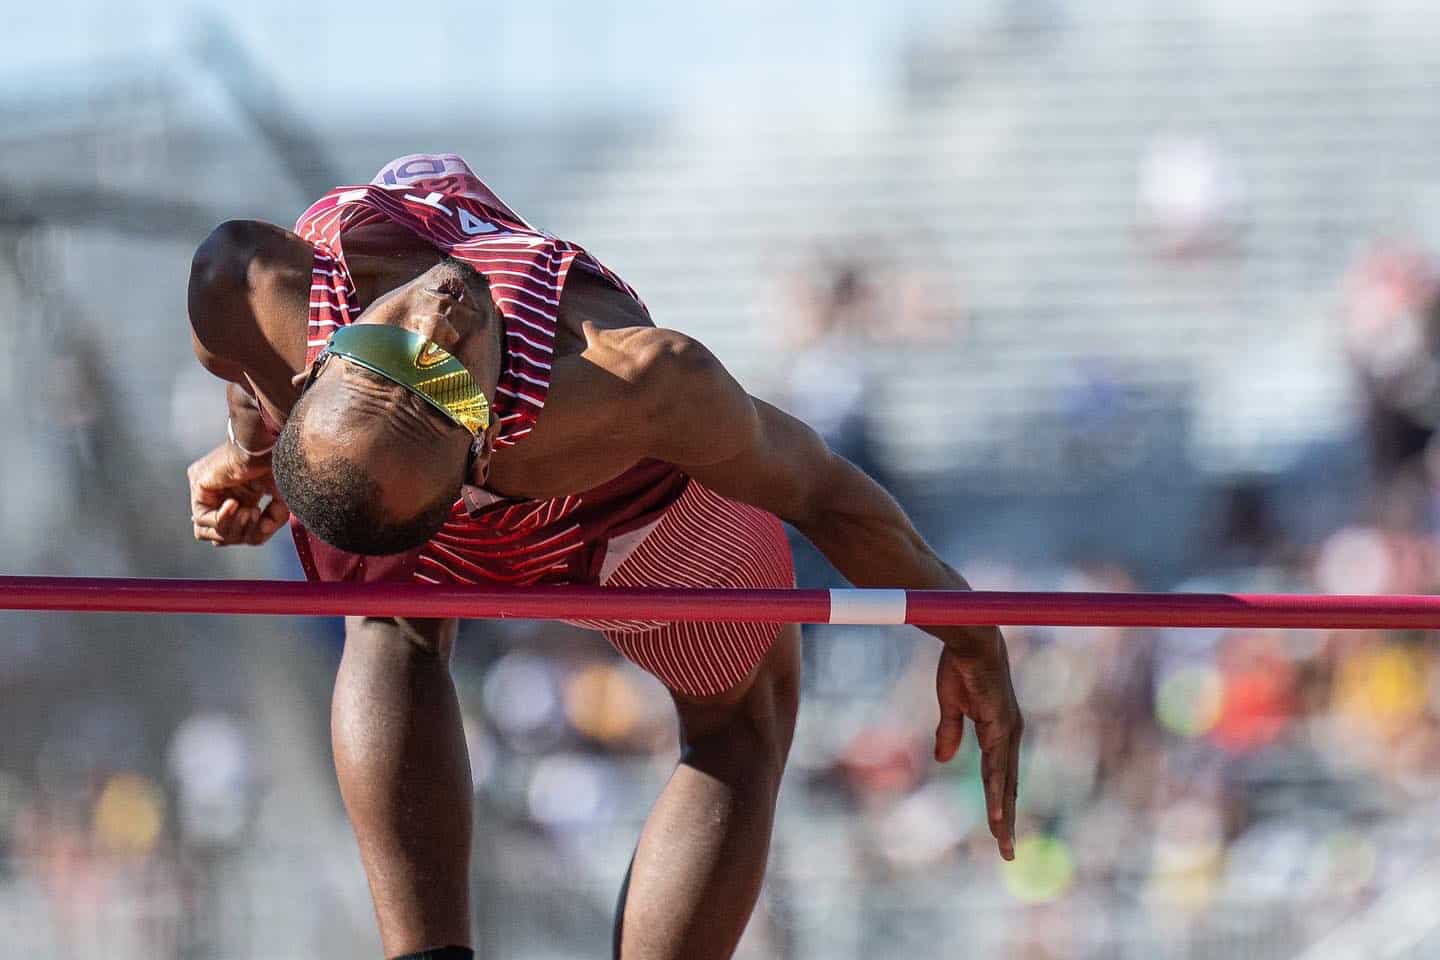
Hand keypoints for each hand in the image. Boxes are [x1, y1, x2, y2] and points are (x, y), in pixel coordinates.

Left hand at [187, 440, 289, 546]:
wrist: (267, 444)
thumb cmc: (278, 464)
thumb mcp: (281, 500)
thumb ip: (273, 520)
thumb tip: (263, 531)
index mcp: (241, 496)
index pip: (237, 532)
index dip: (254, 535)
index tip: (269, 523)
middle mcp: (221, 495)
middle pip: (224, 537)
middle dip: (244, 533)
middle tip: (257, 514)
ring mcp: (207, 491)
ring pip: (210, 533)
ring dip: (233, 529)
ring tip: (249, 511)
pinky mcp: (198, 486)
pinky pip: (203, 519)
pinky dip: (223, 518)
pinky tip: (236, 504)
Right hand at [933, 627, 1022, 859]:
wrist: (970, 639)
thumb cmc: (961, 666)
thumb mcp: (951, 705)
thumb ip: (950, 732)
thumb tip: (945, 760)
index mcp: (999, 731)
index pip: (1001, 775)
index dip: (1000, 803)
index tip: (998, 829)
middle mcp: (1009, 735)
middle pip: (1008, 787)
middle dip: (1006, 821)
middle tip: (1007, 852)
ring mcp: (1007, 732)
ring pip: (1005, 784)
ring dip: (1003, 816)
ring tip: (1004, 844)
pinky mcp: (999, 727)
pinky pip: (997, 768)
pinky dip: (996, 793)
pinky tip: (996, 813)